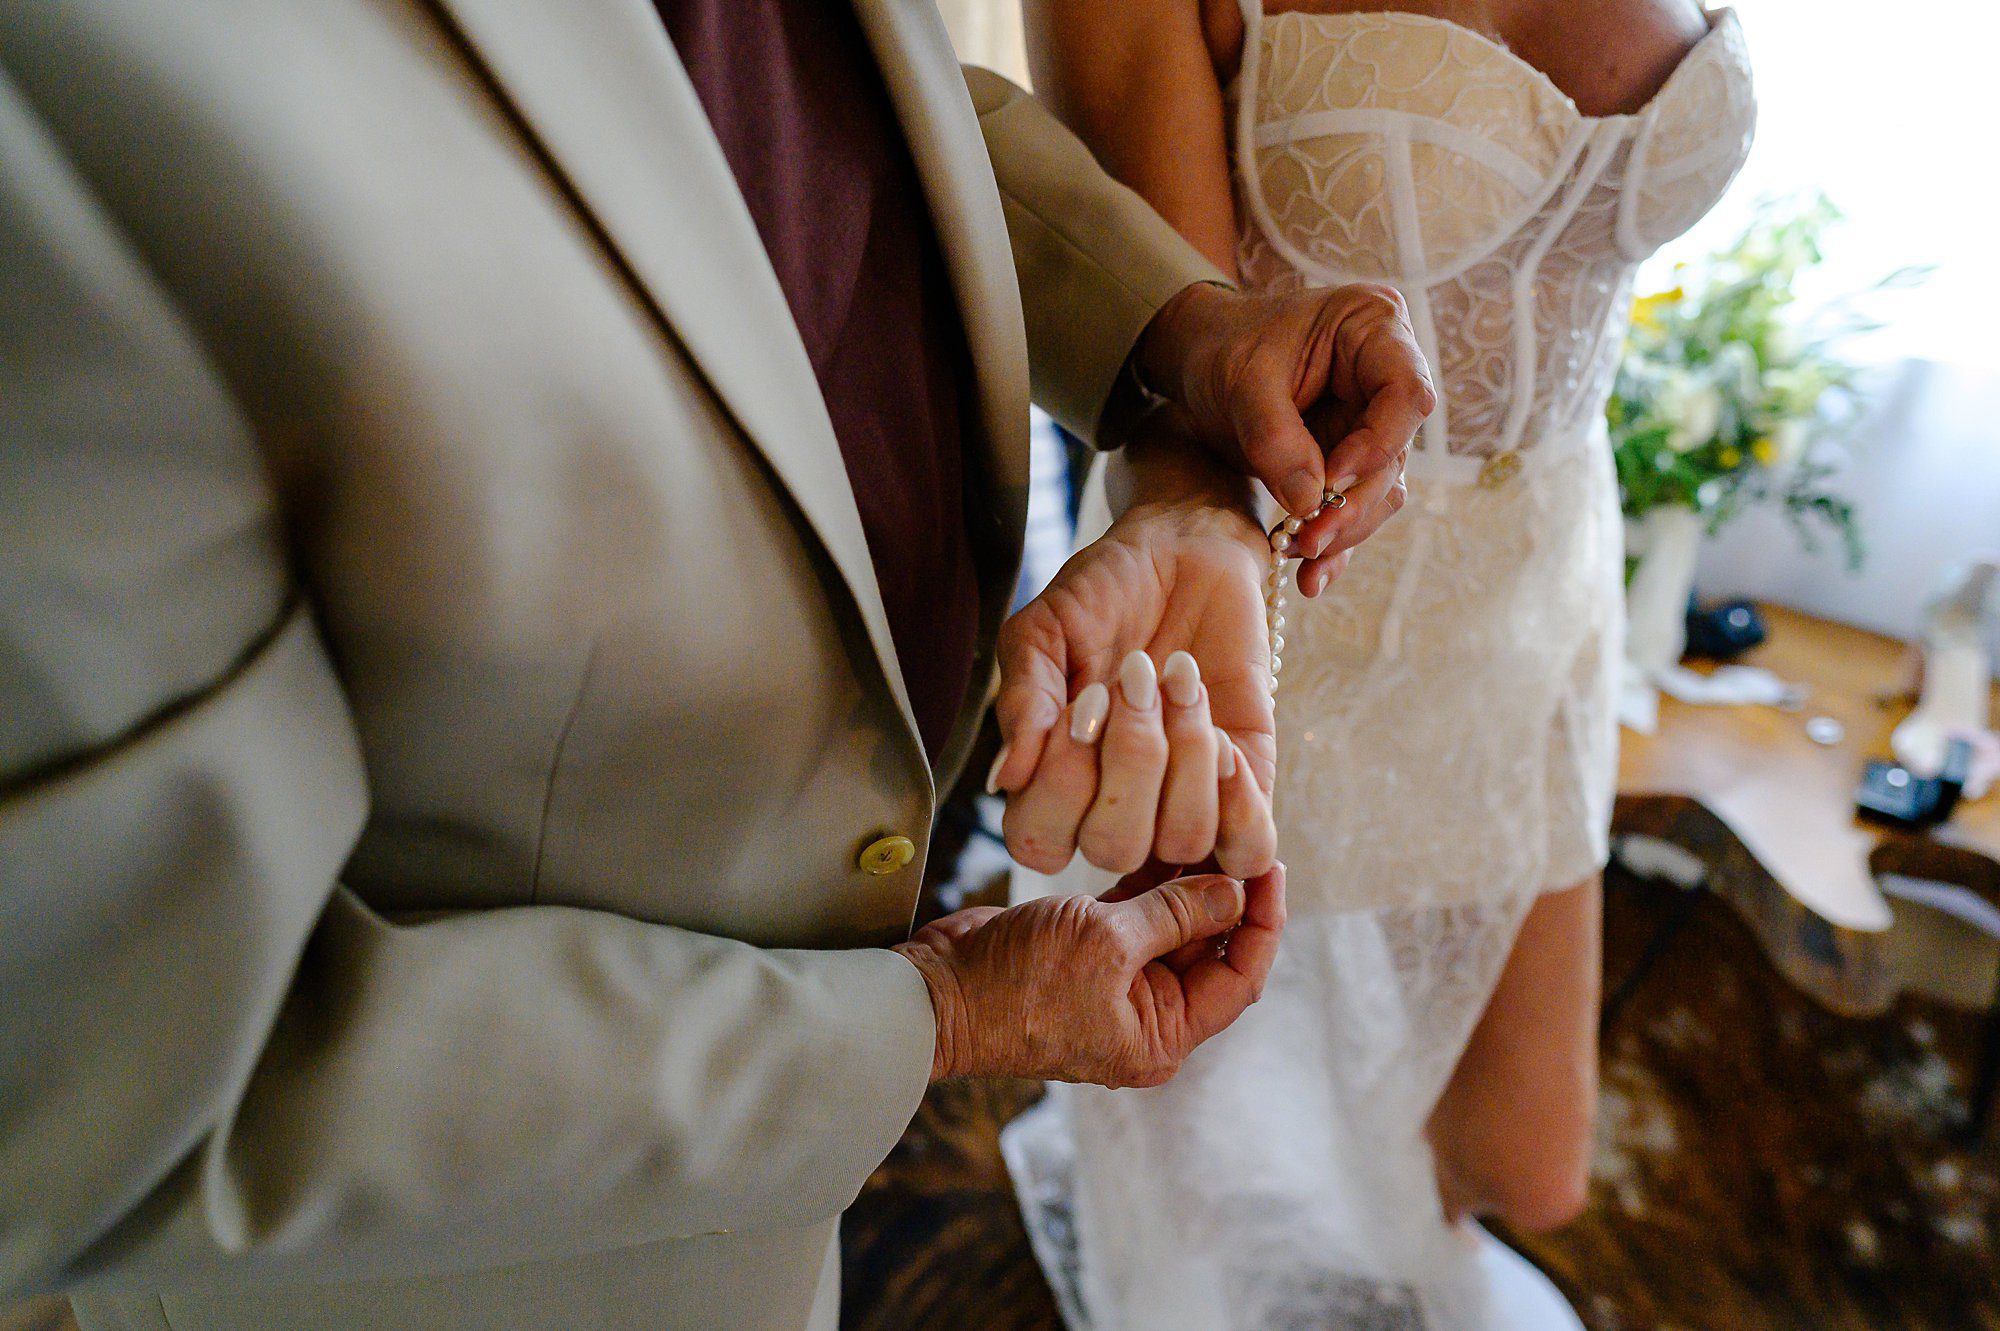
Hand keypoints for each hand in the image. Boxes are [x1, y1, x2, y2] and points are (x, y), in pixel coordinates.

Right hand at [893, 861, 1285, 1084]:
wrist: (936, 995)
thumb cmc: (1018, 985)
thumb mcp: (1107, 943)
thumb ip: (1175, 914)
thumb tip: (1236, 891)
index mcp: (1162, 1036)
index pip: (1238, 977)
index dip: (1262, 922)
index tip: (1271, 867)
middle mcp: (1147, 1015)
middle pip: (1209, 948)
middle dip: (1225, 892)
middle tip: (1241, 830)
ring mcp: (1116, 984)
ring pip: (1172, 926)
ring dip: (1187, 880)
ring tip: (1205, 823)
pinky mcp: (1085, 953)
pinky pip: (1134, 915)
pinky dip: (1148, 881)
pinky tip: (1160, 837)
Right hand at [989, 496, 1275, 878]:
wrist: (1183, 549)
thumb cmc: (1101, 594)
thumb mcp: (1043, 633)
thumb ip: (1023, 701)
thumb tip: (1006, 779)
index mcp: (1053, 783)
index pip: (1039, 843)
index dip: (1061, 785)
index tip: (1083, 699)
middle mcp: (1114, 808)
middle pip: (1116, 849)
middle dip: (1130, 759)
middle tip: (1135, 678)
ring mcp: (1183, 802)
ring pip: (1184, 841)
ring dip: (1185, 756)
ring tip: (1180, 683)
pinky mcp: (1246, 783)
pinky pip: (1248, 846)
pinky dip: (1239, 804)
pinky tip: (1223, 740)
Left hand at [1135, 281, 1434, 596]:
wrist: (1197, 358)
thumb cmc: (1222, 347)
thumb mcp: (1241, 383)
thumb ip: (1274, 438)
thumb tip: (1309, 503)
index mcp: (1375, 329)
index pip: (1407, 395)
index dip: (1377, 444)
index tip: (1329, 479)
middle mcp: (1385, 376)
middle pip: (1395, 453)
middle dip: (1352, 504)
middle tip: (1309, 541)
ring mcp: (1371, 421)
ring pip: (1379, 490)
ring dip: (1343, 531)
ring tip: (1299, 556)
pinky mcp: (1349, 459)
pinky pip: (1354, 507)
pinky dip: (1333, 543)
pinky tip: (1311, 579)